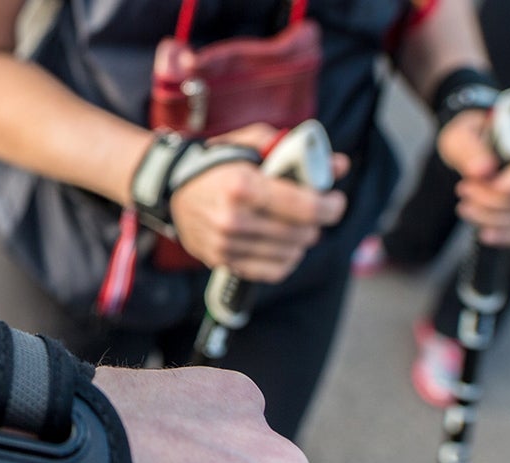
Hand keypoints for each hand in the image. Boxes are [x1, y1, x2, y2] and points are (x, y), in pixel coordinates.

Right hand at [168, 124, 348, 282]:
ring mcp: (226, 244)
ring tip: (296, 226)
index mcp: (244, 186)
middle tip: (314, 211)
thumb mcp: (254, 144)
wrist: (172, 187)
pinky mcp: (222, 261)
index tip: (334, 201)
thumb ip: (297, 153)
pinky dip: (286, 260)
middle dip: (316, 222)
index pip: (307, 208)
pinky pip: (272, 272)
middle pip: (301, 233)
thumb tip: (338, 166)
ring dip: (300, 240)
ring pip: (290, 253)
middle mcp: (234, 219)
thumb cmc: (218, 162)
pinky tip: (283, 246)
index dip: (331, 206)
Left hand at [438, 110, 509, 246]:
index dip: (508, 183)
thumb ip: (468, 148)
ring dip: (490, 216)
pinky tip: (485, 233)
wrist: (473, 153)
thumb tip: (482, 171)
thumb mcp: (460, 136)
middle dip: (491, 199)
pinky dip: (507, 235)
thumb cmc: (471, 139)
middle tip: (464, 189)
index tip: (476, 180)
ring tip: (466, 204)